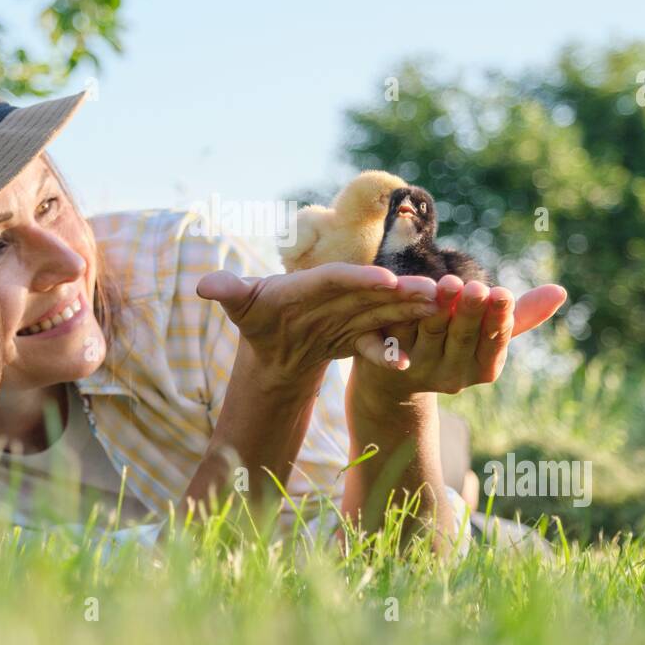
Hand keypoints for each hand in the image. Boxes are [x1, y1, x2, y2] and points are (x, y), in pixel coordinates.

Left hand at [196, 264, 445, 381]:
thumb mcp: (241, 304)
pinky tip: (406, 366)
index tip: (384, 280)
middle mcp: (339, 295)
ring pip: (387, 313)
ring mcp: (354, 315)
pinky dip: (391, 355)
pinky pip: (379, 345)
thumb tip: (204, 285)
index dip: (361, 279)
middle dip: (402, 293)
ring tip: (440, 311)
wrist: (275, 341)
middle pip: (373, 292)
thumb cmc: (258, 314)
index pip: (338, 278)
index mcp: (312, 283)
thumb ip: (228, 291)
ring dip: (412, 314)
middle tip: (433, 292)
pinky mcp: (361, 337)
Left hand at [353, 277, 566, 397]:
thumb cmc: (455, 341)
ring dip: (439, 310)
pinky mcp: (388, 360)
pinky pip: (398, 333)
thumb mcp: (488, 331)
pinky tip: (409, 291)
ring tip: (447, 284)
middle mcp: (453, 376)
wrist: (398, 377)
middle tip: (477, 287)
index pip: (495, 342)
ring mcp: (420, 369)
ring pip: (432, 334)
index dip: (498, 319)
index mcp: (483, 368)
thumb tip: (560, 291)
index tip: (503, 294)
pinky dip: (405, 314)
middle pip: (463, 338)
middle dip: (471, 312)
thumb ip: (522, 314)